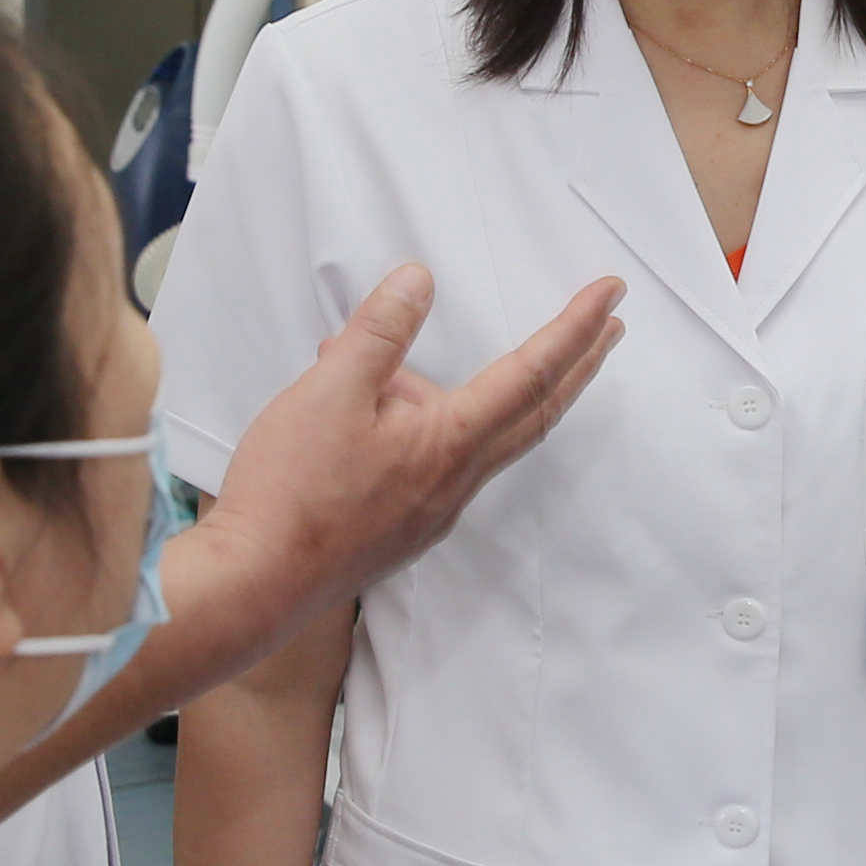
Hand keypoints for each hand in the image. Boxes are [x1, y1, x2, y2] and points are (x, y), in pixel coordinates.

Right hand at [193, 263, 625, 625]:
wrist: (254, 584)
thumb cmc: (291, 489)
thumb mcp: (329, 388)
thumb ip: (380, 332)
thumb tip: (419, 281)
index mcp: (450, 441)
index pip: (532, 373)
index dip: (574, 328)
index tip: (611, 292)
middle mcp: (457, 481)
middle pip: (535, 413)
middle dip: (576, 365)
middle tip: (609, 328)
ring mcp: (434, 510)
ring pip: (476, 436)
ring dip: (454, 391)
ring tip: (372, 365)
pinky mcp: (405, 528)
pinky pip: (439, 461)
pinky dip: (426, 423)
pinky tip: (369, 410)